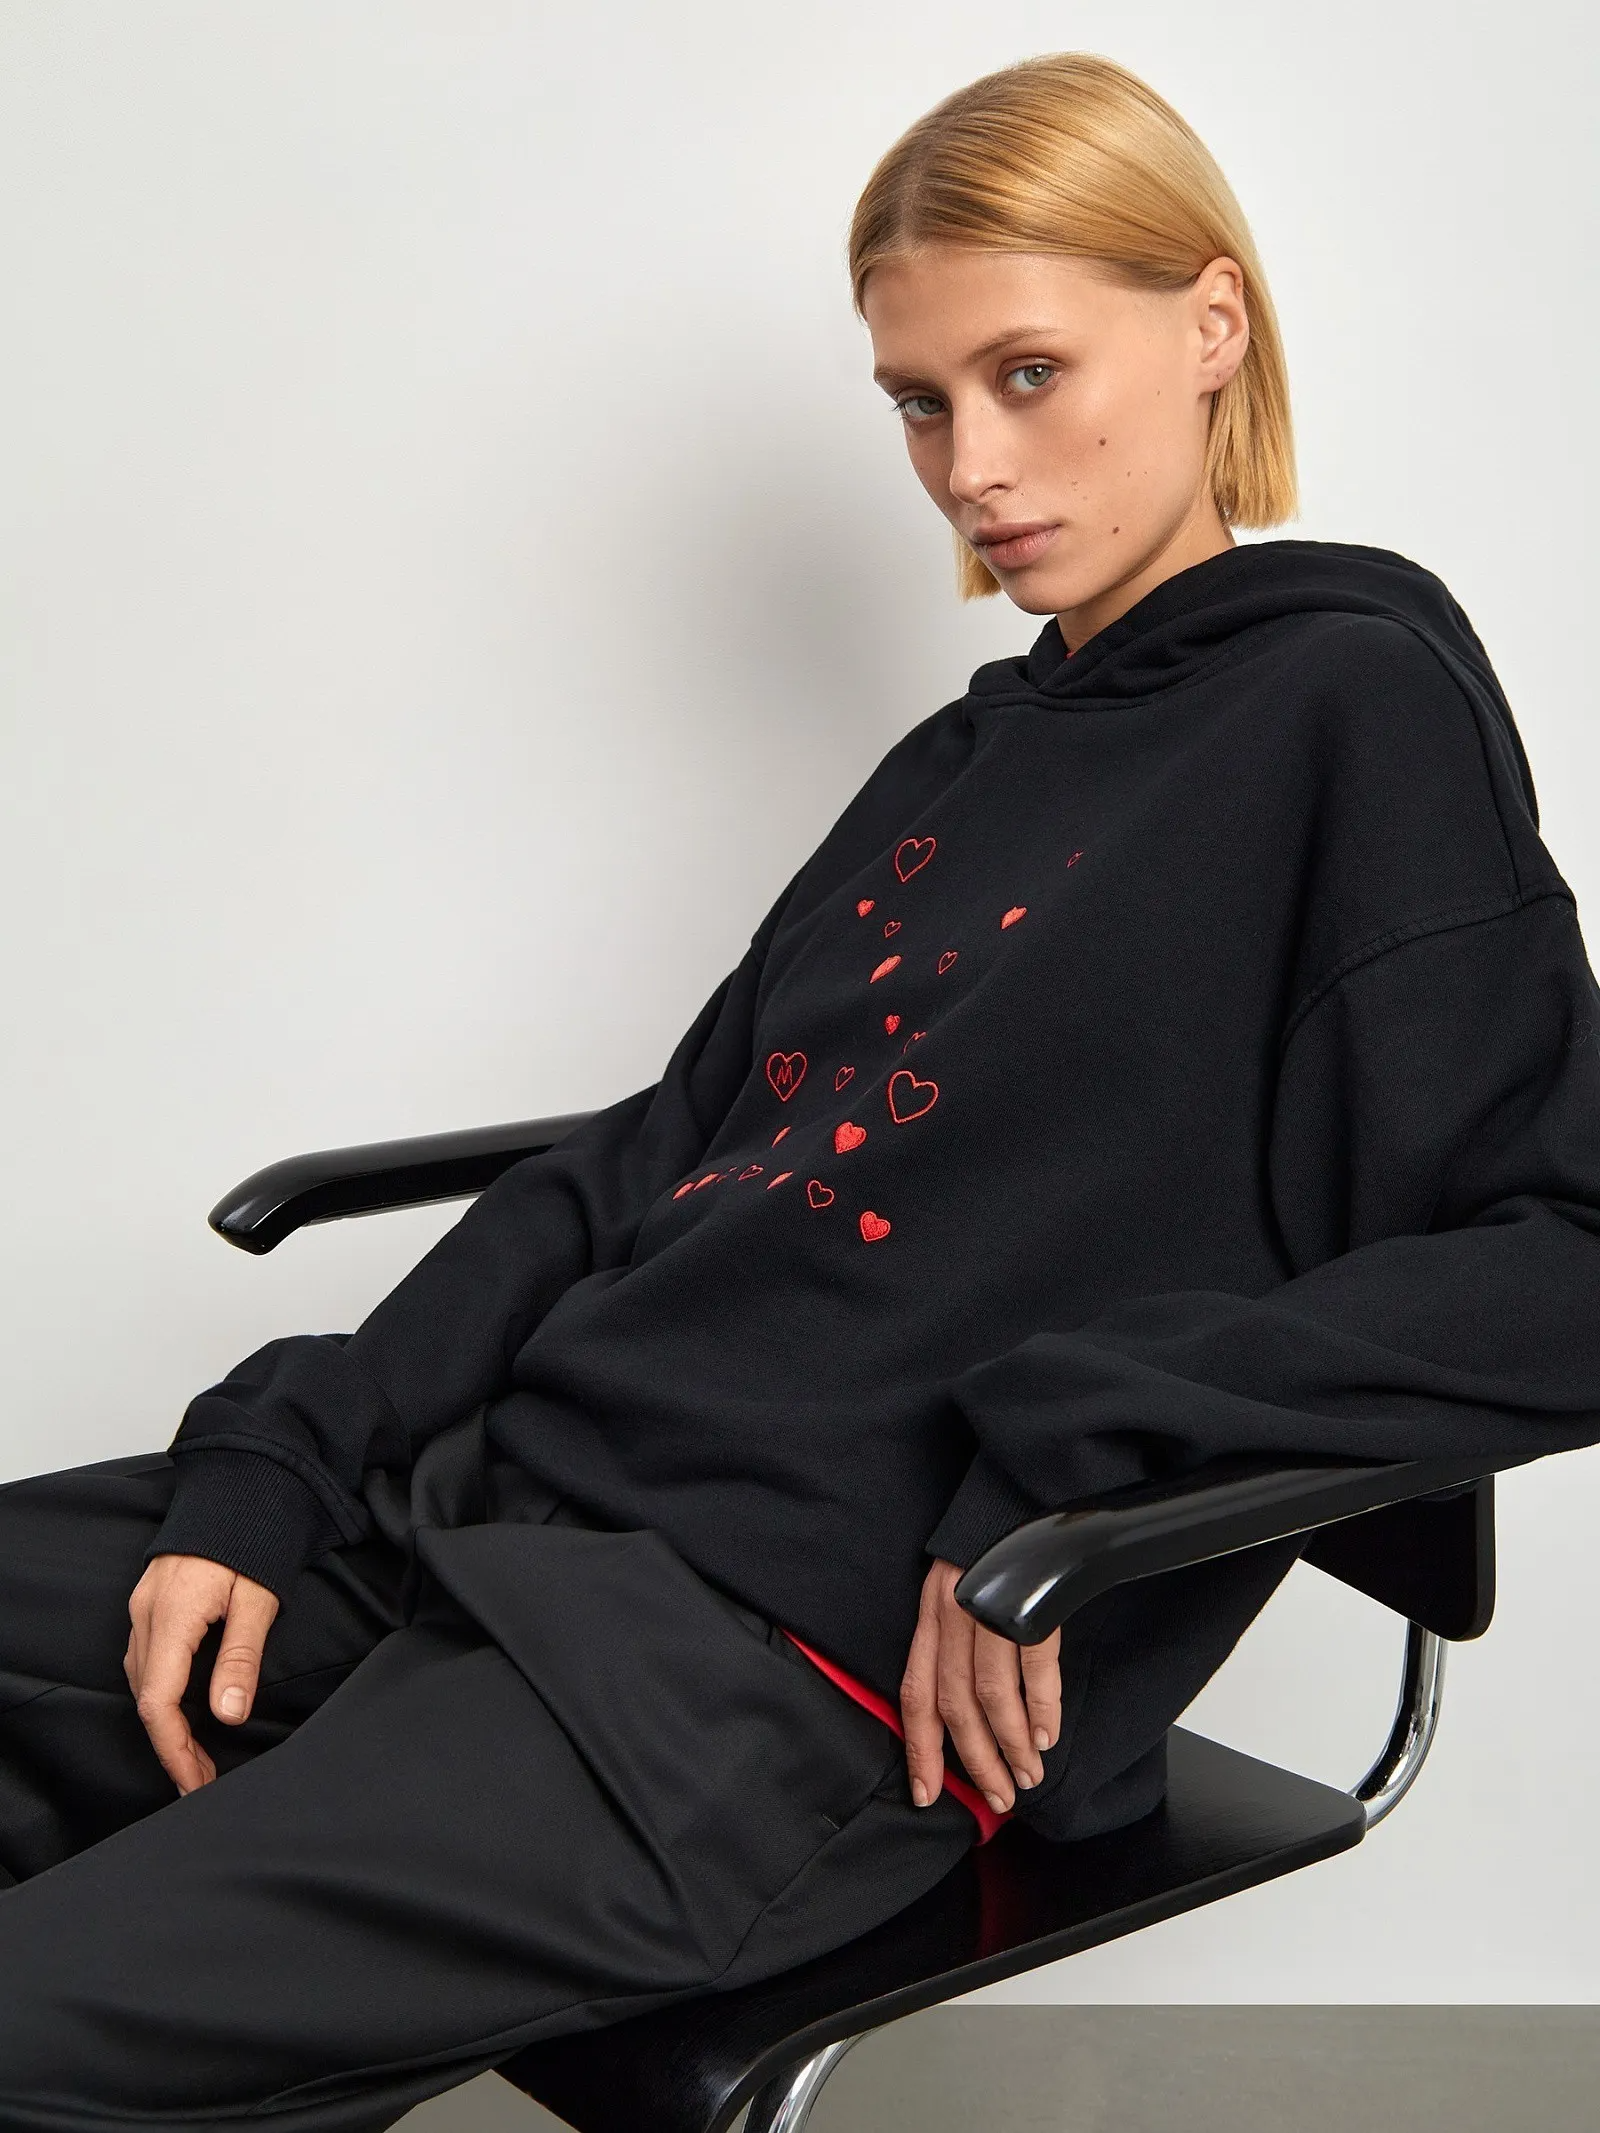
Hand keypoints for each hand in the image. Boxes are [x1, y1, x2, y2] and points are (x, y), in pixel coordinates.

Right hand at [125, 1554, 279, 1794]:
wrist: (243, 1484)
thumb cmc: (255, 1535)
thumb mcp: (259, 1599)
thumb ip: (240, 1658)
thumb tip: (228, 1715)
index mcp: (173, 1613)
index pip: (158, 1700)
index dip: (175, 1748)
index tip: (195, 1781)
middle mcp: (147, 1611)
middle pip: (145, 1695)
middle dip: (171, 1743)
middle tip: (201, 1778)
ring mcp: (144, 1604)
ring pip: (142, 1678)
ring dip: (166, 1719)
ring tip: (197, 1754)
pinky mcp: (152, 1599)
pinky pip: (146, 1657)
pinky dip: (162, 1690)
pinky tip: (185, 1706)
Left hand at [900, 1557, 1061, 1813]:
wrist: (1016, 1492)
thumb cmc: (986, 1548)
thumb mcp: (953, 1590)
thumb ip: (952, 1642)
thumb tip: (964, 1710)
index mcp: (931, 1616)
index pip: (917, 1693)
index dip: (920, 1748)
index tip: (927, 1793)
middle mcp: (953, 1614)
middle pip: (956, 1704)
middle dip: (976, 1760)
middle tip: (997, 1796)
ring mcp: (990, 1607)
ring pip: (993, 1694)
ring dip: (1012, 1743)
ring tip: (1027, 1773)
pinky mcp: (1030, 1601)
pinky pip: (1035, 1666)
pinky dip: (1042, 1707)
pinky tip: (1047, 1733)